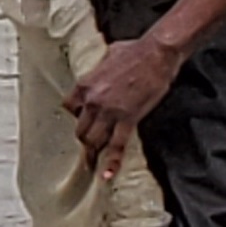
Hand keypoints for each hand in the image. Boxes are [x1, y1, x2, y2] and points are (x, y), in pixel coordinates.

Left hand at [64, 34, 177, 180]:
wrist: (156, 54)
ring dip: (94, 151)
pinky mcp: (128, 119)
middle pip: (79, 127)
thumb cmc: (135, 51)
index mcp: (85, 84)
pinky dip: (111, 162)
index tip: (85, 118)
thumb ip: (102, 67)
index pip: (69, 107)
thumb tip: (105, 65)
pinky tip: (106, 175)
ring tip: (94, 161)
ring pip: (93, 140)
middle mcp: (92, 100)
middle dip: (85, 137)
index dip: (77, 115)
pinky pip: (117, 146)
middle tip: (90, 145)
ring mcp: (109, 111)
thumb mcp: (108, 55)